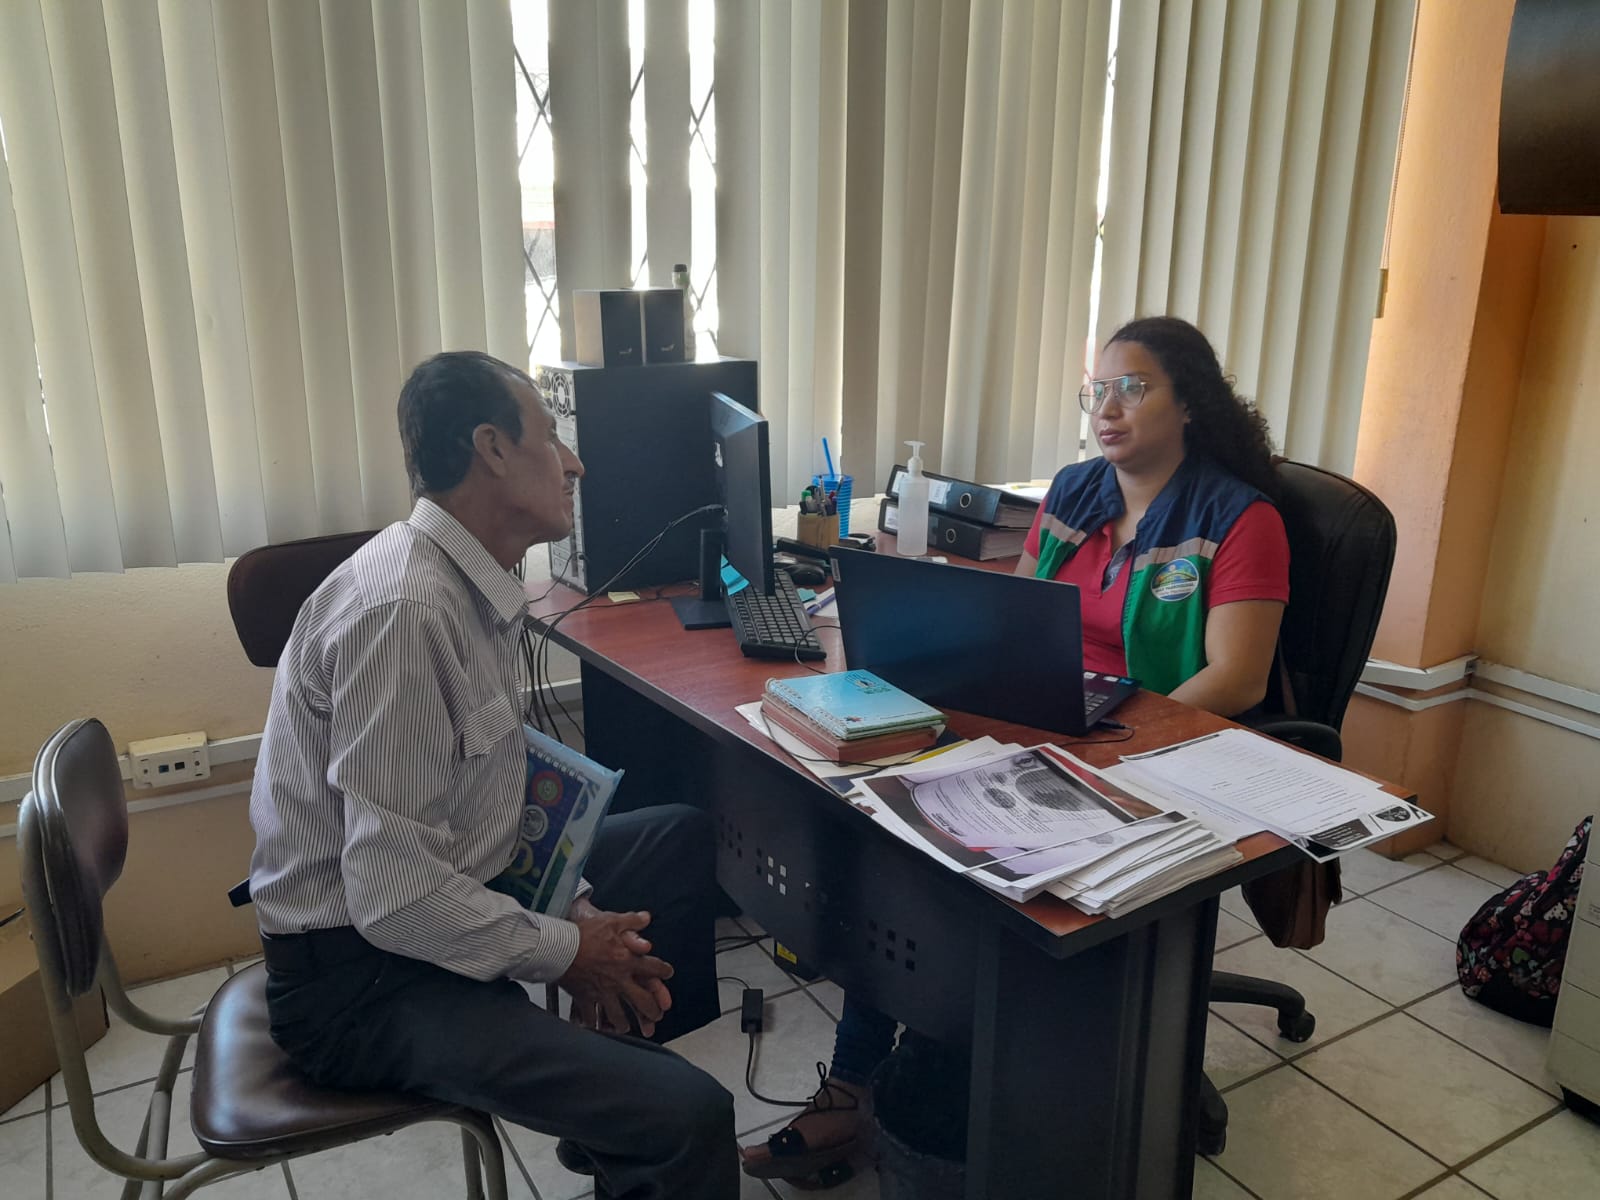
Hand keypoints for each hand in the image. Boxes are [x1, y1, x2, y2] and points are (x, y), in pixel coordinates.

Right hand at [558, 907, 674, 1035]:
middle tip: (656, 1016)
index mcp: (627, 960)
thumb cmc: (584, 933)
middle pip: (642, 1000)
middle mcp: (618, 979)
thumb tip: (646, 918)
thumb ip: (631, 920)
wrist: (560, 947)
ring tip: (626, 1028)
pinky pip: (591, 1017)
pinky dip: (593, 1025)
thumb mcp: (611, 920)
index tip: (667, 973)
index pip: (653, 967)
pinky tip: (596, 1028)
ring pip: (618, 1015)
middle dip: (651, 1010)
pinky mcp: (585, 998)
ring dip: (623, 1023)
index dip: (663, 971)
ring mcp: (602, 992)